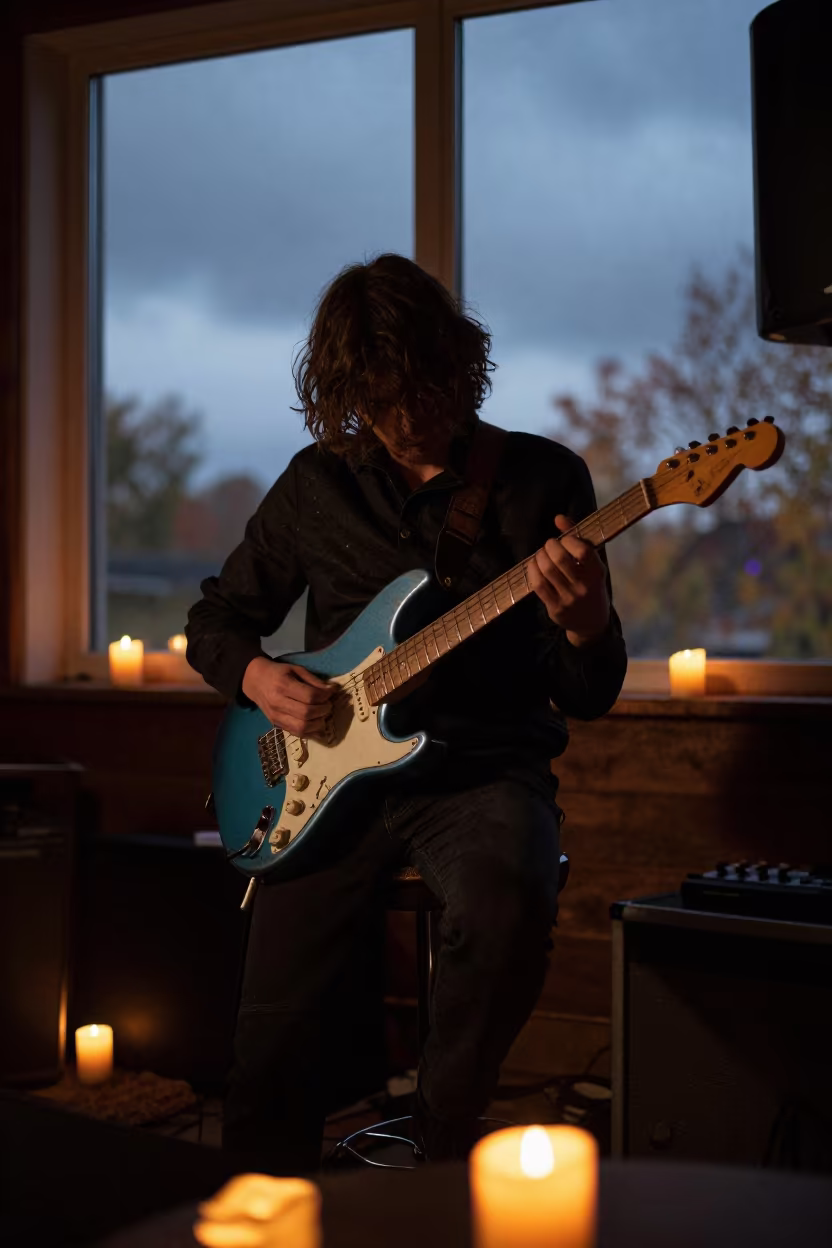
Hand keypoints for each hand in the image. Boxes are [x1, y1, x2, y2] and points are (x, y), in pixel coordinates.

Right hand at [242, 657, 335, 735]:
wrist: (254, 681)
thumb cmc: (278, 672)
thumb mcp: (296, 669)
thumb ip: (313, 680)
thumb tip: (332, 691)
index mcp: (283, 685)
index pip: (310, 696)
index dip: (325, 696)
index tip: (331, 693)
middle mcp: (278, 703)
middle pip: (307, 713)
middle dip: (323, 710)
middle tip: (328, 705)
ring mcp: (276, 716)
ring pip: (302, 727)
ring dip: (318, 724)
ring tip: (323, 716)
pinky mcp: (276, 724)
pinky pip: (296, 733)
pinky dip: (310, 732)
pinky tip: (317, 726)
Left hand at [527, 514, 610, 646]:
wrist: (592, 623)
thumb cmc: (591, 587)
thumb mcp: (592, 565)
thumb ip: (578, 539)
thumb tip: (558, 518)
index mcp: (597, 573)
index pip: (583, 550)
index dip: (569, 539)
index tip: (564, 539)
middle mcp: (584, 586)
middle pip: (560, 559)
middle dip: (550, 546)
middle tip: (550, 544)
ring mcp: (569, 599)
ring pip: (547, 570)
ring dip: (539, 556)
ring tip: (541, 554)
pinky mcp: (555, 608)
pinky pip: (538, 585)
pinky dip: (532, 570)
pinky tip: (534, 565)